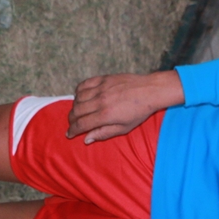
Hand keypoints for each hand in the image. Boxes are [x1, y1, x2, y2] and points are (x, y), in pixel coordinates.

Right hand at [67, 71, 183, 143]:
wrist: (149, 90)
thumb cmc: (138, 112)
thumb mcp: (124, 128)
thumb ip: (104, 133)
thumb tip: (86, 139)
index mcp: (106, 115)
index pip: (81, 124)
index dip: (72, 130)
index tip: (69, 134)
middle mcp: (100, 101)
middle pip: (76, 111)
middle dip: (71, 120)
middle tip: (73, 124)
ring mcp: (101, 88)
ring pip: (77, 98)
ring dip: (74, 107)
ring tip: (78, 112)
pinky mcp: (103, 79)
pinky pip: (83, 84)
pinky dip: (78, 92)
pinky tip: (81, 97)